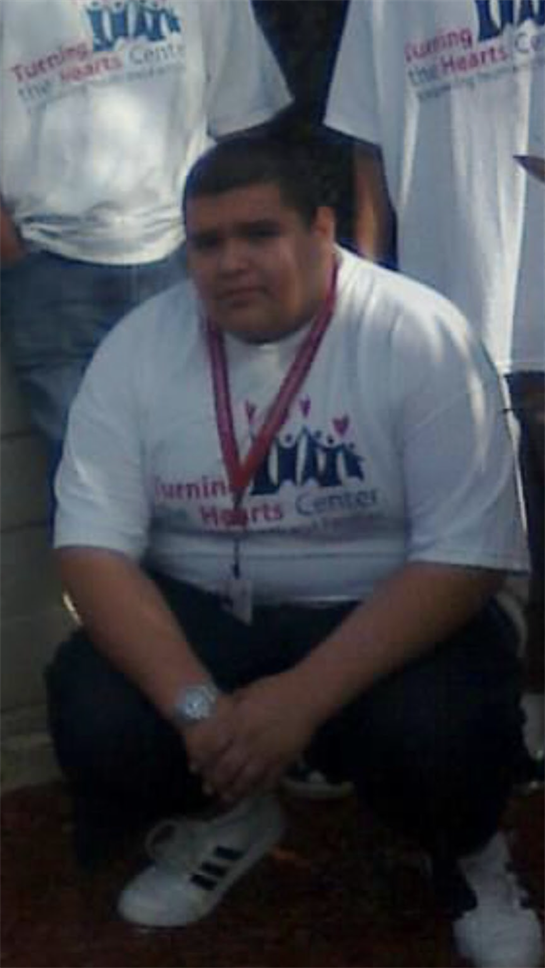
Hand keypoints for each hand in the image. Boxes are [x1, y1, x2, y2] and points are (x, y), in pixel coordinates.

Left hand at [183, 671, 320, 803]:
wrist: (307, 696)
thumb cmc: (276, 689)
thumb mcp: (248, 692)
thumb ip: (232, 704)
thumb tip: (218, 711)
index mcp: (238, 722)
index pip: (212, 747)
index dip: (201, 759)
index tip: (194, 767)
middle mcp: (249, 741)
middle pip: (225, 768)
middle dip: (214, 781)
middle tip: (207, 787)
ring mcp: (267, 753)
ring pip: (245, 780)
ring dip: (233, 791)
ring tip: (225, 797)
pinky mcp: (283, 761)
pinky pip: (267, 781)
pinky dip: (257, 790)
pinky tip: (251, 793)